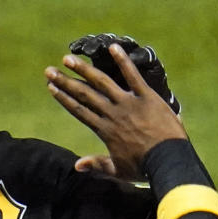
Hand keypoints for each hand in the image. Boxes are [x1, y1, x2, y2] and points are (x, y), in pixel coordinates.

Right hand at [45, 44, 186, 179]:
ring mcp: (128, 102)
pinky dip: (123, 61)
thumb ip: (97, 165)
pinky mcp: (146, 96)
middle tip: (50, 70)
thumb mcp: (118, 170)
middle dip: (65, 81)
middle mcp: (112, 113)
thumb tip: (76, 165)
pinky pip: (133, 75)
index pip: (79, 110)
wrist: (167, 160)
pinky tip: (113, 47)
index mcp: (105, 129)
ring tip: (68, 58)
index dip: (63, 98)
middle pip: (84, 94)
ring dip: (84, 69)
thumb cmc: (144, 168)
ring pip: (101, 82)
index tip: (51, 87)